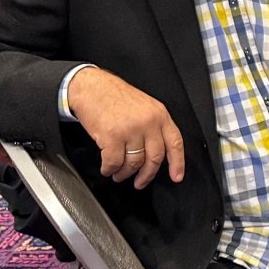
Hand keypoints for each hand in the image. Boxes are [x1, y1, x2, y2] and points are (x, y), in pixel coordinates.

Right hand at [67, 67, 184, 187]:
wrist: (91, 86)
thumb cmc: (114, 96)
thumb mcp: (144, 106)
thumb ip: (154, 126)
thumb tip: (157, 152)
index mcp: (159, 115)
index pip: (175, 143)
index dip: (177, 163)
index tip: (176, 177)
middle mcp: (148, 123)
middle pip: (155, 158)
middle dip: (147, 175)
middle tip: (140, 182)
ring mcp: (131, 130)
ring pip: (134, 163)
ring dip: (125, 173)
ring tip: (119, 174)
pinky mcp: (112, 136)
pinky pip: (114, 162)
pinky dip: (109, 169)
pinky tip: (107, 168)